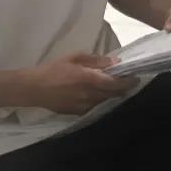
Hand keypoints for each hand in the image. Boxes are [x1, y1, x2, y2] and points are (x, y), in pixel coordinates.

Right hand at [22, 53, 136, 114]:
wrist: (33, 88)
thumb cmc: (54, 69)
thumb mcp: (75, 57)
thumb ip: (96, 60)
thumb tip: (115, 62)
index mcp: (89, 79)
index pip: (115, 83)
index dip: (128, 81)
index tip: (136, 77)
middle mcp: (89, 95)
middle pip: (113, 95)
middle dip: (124, 89)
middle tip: (130, 82)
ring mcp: (83, 106)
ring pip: (106, 103)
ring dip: (114, 96)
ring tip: (118, 89)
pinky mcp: (77, 113)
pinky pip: (95, 108)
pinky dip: (102, 102)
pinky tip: (103, 97)